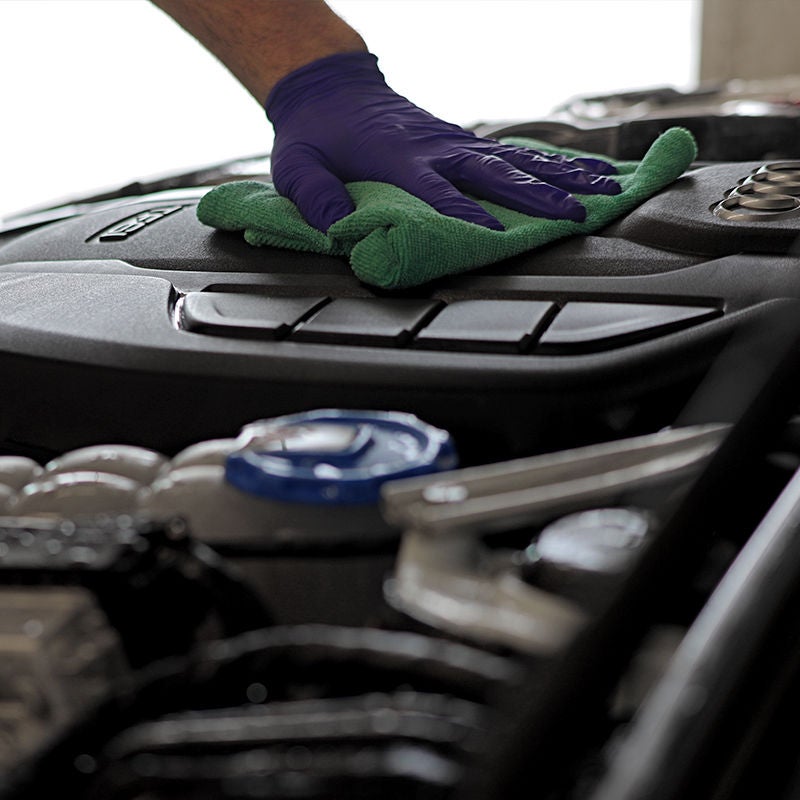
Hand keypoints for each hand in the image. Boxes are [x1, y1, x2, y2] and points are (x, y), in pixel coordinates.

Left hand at [265, 52, 619, 231]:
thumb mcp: (296, 166)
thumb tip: (338, 230)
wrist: (332, 90)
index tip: (497, 235)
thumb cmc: (313, 136)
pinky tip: (586, 172)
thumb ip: (315, 196)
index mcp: (399, 158)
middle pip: (495, 172)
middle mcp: (437, 147)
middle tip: (576, 215)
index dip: (465, 215)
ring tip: (606, 190)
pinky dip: (553, 163)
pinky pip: (514, 152)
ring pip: (517, 158)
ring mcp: (455, 142)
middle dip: (538, 195)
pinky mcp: (463, 141)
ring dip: (562, 176)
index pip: (439, 192)